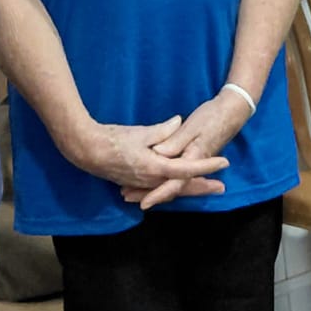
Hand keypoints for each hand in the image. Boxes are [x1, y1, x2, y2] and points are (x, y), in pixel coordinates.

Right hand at [70, 114, 228, 194]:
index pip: (187, 168)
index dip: (206, 166)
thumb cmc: (112, 140)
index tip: (223, 162)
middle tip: (222, 187)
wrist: (86, 151)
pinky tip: (178, 187)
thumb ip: (161, 131)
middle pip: (183, 186)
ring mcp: (143, 184)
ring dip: (190, 188)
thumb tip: (178, 122)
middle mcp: (151, 180)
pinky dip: (173, 188)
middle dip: (203, 186)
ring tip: (207, 187)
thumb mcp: (139, 133)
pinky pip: (160, 189)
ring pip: (172, 189)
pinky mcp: (136, 183)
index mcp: (155, 167)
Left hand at [122, 89, 251, 210]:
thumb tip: (159, 153)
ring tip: (131, 191)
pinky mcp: (192, 158)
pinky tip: (151, 179)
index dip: (158, 194)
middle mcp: (192, 165)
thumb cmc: (212, 117)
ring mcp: (193, 163)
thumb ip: (176, 140)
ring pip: (172, 182)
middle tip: (126, 197)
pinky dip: (162, 180)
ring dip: (153, 188)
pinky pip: (175, 174)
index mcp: (193, 159)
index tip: (144, 204)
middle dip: (149, 193)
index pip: (174, 183)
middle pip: (171, 187)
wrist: (231, 112)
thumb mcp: (193, 127)